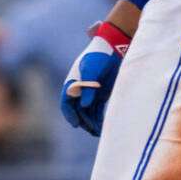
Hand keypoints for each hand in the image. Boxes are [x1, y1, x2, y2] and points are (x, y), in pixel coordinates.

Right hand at [60, 21, 130, 135]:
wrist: (113, 47)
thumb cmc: (99, 56)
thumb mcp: (92, 69)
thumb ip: (89, 87)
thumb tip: (85, 105)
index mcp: (72, 83)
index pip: (67, 102)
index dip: (70, 114)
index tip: (76, 124)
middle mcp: (79, 90)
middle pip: (78, 110)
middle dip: (83, 121)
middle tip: (92, 130)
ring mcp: (90, 92)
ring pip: (87, 112)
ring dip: (91, 122)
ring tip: (98, 132)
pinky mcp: (101, 94)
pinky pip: (96, 109)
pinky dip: (98, 118)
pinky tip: (102, 126)